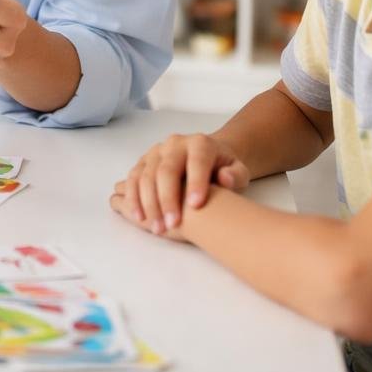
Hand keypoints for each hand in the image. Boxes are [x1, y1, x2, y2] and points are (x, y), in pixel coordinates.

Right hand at [110, 133, 249, 236]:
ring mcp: (156, 152)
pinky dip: (133, 198)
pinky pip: (133, 179)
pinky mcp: (143, 162)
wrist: (208, 158)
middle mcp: (175, 144)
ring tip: (157, 228)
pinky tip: (139, 217)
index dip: (196, 182)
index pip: (196, 161)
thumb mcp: (238, 171)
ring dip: (149, 203)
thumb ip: (236, 174)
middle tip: (173, 224)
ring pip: (146, 175)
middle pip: (166, 170)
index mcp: (200, 143)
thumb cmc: (223, 169)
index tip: (196, 205)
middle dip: (168, 199)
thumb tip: (225, 178)